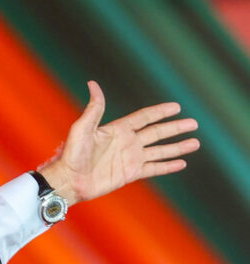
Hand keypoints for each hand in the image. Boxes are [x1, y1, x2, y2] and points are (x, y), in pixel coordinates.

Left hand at [39, 81, 199, 204]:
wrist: (70, 180)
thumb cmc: (72, 154)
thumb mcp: (82, 128)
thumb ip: (94, 108)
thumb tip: (92, 83)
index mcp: (118, 129)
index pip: (144, 117)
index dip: (160, 112)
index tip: (177, 107)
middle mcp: (127, 142)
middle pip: (157, 132)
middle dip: (175, 128)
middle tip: (194, 123)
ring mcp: (130, 158)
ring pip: (160, 150)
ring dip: (177, 147)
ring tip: (195, 143)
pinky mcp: (130, 174)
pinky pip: (154, 168)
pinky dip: (168, 166)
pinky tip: (181, 163)